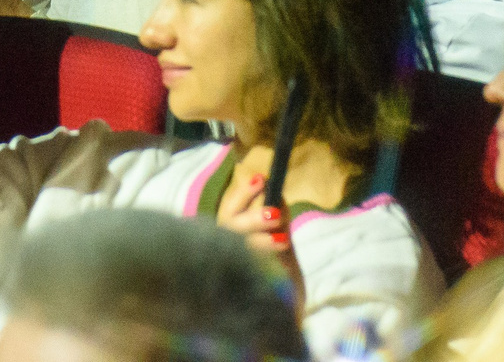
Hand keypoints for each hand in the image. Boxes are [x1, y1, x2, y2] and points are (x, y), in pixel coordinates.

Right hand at [215, 165, 305, 308]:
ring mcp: (225, 272)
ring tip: (282, 238)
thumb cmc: (272, 279)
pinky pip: (244, 271)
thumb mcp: (276, 246)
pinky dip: (264, 262)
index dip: (244, 193)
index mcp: (227, 237)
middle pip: (229, 226)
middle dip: (254, 217)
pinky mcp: (233, 293)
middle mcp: (220, 251)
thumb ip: (276, 223)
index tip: (261, 179)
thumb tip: (278, 194)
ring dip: (260, 239)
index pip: (230, 210)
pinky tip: (278, 258)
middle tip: (276, 213)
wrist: (274, 324)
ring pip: (235, 246)